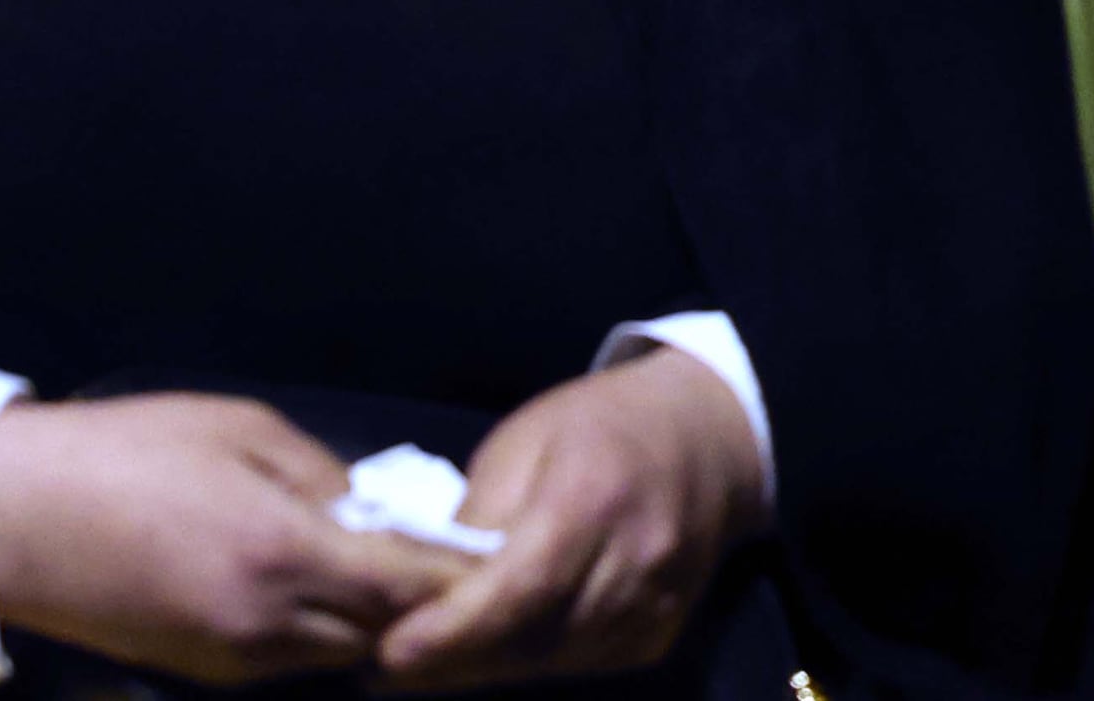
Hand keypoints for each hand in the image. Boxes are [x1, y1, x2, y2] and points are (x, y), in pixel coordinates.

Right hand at [0, 392, 471, 684]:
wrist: (16, 518)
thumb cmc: (127, 452)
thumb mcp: (243, 430)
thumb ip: (323, 476)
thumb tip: (375, 511)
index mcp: (285, 553)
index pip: (410, 586)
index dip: (459, 574)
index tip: (495, 554)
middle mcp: (268, 624)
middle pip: (385, 635)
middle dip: (422, 603)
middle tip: (450, 562)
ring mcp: (232, 659)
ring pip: (340, 655)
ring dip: (370, 621)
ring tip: (384, 568)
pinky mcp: (201, 672)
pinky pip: (291, 661)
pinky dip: (320, 632)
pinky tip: (319, 587)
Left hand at [369, 343, 770, 688]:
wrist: (705, 438)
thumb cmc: (599, 425)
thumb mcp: (523, 440)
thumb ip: (478, 514)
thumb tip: (425, 581)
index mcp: (593, 497)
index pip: (519, 588)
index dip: (453, 631)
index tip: (391, 653)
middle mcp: (634, 561)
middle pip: (533, 639)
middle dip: (454, 660)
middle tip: (388, 668)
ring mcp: (655, 606)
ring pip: (554, 662)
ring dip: (486, 669)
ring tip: (428, 662)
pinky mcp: (658, 635)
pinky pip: (582, 664)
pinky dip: (532, 663)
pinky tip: (492, 650)